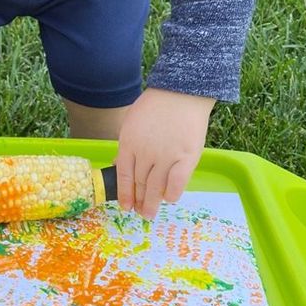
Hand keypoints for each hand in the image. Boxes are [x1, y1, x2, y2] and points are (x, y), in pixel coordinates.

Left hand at [115, 88, 215, 219]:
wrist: (182, 92)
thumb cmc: (156, 105)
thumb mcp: (132, 122)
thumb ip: (127, 145)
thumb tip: (119, 165)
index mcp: (129, 143)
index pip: (123, 175)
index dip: (124, 194)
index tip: (126, 206)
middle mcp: (145, 153)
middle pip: (140, 184)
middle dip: (139, 201)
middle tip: (141, 213)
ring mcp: (166, 156)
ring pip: (156, 187)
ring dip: (153, 203)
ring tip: (151, 213)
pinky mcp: (186, 158)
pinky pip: (176, 184)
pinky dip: (171, 194)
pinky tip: (169, 198)